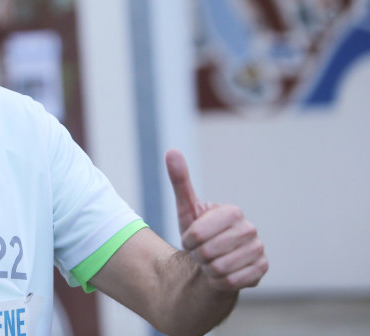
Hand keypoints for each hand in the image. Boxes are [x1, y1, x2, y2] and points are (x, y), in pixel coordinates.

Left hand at [166, 149, 267, 290]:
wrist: (212, 260)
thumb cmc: (198, 232)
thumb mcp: (186, 208)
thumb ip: (180, 180)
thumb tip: (171, 151)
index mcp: (232, 211)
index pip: (197, 233)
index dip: (188, 240)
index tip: (191, 238)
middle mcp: (250, 229)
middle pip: (208, 252)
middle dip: (197, 255)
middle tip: (200, 251)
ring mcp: (258, 249)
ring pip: (219, 268)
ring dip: (207, 269)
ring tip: (210, 261)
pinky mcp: (261, 270)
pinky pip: (231, 281)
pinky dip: (219, 281)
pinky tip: (220, 273)